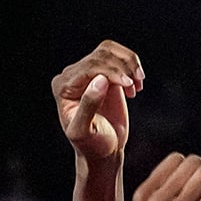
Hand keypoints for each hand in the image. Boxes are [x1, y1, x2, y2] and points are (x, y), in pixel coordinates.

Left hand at [52, 41, 143, 162]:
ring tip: (138, 82)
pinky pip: (119, 57)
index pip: (88, 66)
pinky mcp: (106, 74)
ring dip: (129, 62)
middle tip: (135, 85)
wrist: (104, 151)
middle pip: (101, 55)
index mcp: (63, 86)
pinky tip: (136, 85)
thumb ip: (88, 106)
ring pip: (110, 50)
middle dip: (122, 67)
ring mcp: (89, 73)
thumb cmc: (91, 145)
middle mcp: (73, 76)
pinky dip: (132, 65)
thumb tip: (99, 80)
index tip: (127, 84)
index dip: (110, 71)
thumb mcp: (84, 132)